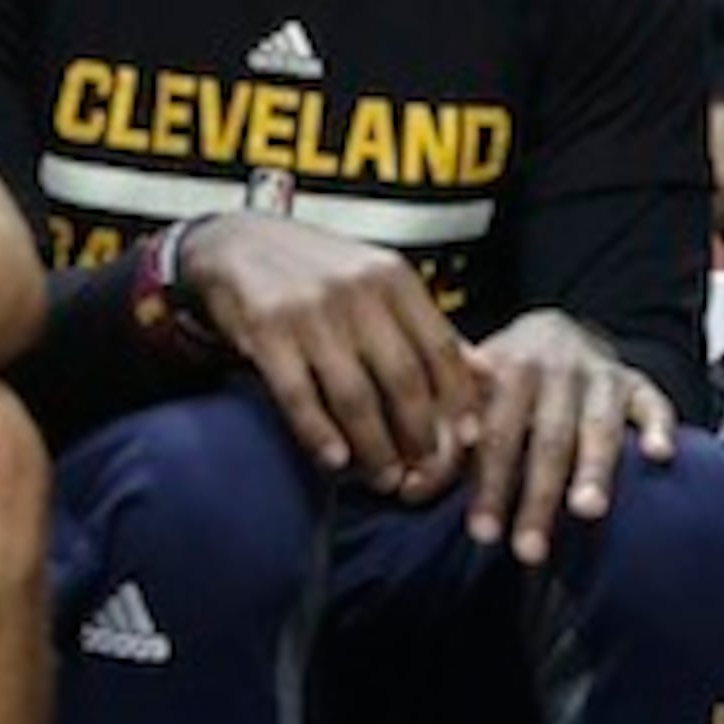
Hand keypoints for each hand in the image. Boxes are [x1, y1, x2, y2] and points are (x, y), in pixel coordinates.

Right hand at [174, 213, 482, 498]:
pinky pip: (298, 395)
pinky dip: (319, 434)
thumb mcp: (379, 282)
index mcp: (394, 278)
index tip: (468, 440)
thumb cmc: (321, 273)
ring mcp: (311, 310)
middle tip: (424, 473)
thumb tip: (485, 371)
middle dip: (418, 434)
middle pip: (403, 378)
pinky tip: (335, 462)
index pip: (441, 347)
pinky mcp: (266, 330)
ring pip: (354, 395)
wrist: (238, 243)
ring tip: (385, 480)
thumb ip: (425, 325)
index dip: (459, 398)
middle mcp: (358, 290)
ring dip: (373, 447)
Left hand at [462, 311, 676, 564]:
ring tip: (586, 511)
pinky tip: (658, 455)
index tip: (482, 533)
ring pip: (598, 425)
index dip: (489, 485)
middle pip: (546, 439)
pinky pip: (651, 401)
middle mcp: (555, 368)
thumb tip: (408, 491)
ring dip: (593, 469)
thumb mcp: (467, 399)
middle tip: (529, 549)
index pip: (495, 433)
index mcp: (506, 367)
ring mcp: (599, 374)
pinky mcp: (636, 381)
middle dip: (537, 497)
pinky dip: (658, 425)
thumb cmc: (502, 383)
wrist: (553, 332)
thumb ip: (441, 443)